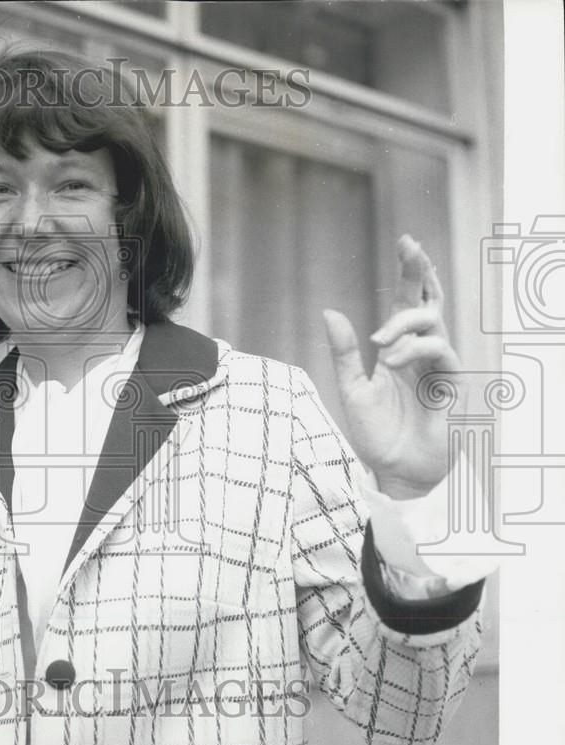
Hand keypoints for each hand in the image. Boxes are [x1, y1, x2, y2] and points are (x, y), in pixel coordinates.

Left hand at [323, 235, 459, 498]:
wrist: (394, 470)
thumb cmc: (376, 433)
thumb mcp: (351, 388)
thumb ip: (344, 352)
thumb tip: (329, 312)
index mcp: (398, 349)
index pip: (408, 302)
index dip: (410, 272)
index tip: (407, 241)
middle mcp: (420, 352)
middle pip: (428, 300)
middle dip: (420, 271)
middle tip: (410, 245)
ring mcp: (437, 366)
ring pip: (433, 321)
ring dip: (402, 324)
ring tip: (378, 344)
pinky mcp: (449, 383)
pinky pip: (438, 350)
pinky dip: (413, 349)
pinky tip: (390, 360)